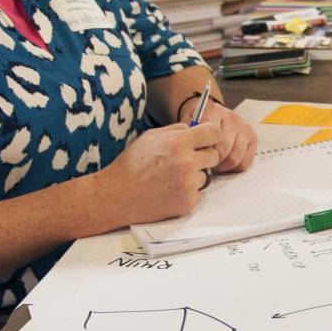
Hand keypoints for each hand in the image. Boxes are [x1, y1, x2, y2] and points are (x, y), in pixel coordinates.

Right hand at [94, 121, 235, 224]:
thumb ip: (175, 130)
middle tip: (185, 161)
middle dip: (203, 157)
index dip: (211, 136)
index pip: (214, 132)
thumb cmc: (130, 165)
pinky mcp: (188, 201)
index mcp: (178, 142)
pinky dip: (188, 192)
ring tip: (171, 178)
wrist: (117, 196)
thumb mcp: (149, 137)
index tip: (207, 140)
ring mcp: (188, 183)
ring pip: (206, 176)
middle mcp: (187, 162)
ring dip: (194, 176)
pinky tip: (170, 190)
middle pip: (214, 156)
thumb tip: (193, 128)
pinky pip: (199, 193)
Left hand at [188, 102, 256, 175]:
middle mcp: (232, 117)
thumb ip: (187, 137)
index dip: (203, 152)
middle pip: (223, 150)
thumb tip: (190, 154)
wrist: (209, 114)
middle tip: (204, 165)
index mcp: (213, 111)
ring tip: (214, 164)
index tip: (197, 156)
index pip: (211, 137)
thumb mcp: (187, 125)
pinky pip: (245, 162)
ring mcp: (244, 127)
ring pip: (235, 158)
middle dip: (212, 162)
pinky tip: (225, 162)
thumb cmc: (197, 123)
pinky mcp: (252, 138)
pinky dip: (234, 167)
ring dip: (223, 166)